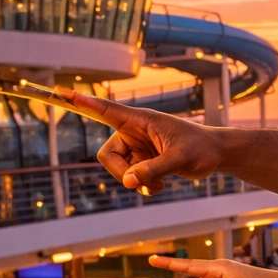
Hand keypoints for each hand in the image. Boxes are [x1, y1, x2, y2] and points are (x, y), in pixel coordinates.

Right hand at [68, 92, 224, 191]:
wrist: (216, 155)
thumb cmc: (202, 148)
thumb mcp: (181, 159)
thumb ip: (154, 169)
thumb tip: (129, 182)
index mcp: (141, 120)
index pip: (106, 110)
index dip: (84, 103)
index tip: (62, 91)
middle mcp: (134, 132)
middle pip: (108, 156)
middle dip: (122, 173)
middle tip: (140, 183)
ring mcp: (137, 148)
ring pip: (120, 170)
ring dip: (136, 182)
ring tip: (160, 185)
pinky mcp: (143, 161)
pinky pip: (131, 178)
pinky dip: (142, 186)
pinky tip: (160, 186)